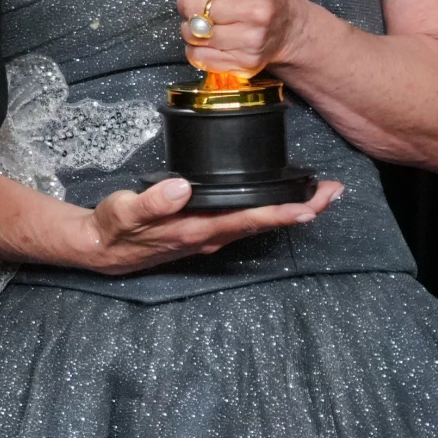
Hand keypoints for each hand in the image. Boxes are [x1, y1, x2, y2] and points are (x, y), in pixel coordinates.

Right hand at [80, 173, 341, 272]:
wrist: (102, 250)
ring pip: (258, 224)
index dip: (280, 211)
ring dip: (289, 210)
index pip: (246, 219)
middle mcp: (210, 237)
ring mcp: (211, 238)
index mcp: (196, 229)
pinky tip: (278, 203)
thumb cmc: (112, 228)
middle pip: (263, 223)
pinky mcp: (206, 233)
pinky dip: (268, 212)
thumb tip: (183, 187)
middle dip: (301, 209)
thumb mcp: (124, 212)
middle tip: (334, 191)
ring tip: (318, 195)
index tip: (310, 205)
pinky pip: (246, 223)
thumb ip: (152, 201)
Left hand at [177, 0, 299, 79]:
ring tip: (203, 18)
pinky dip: (196, 48)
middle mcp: (256, 13)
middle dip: (186, 1)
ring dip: (190, 25)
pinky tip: (208, 38)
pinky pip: (198, 56)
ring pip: (192, 32)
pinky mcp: (244, 62)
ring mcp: (250, 40)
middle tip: (196, 0)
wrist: (288, 28)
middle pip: (190, 6)